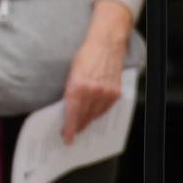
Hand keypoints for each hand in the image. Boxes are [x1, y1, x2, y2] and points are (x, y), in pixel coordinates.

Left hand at [62, 0, 134, 141]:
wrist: (106, 44)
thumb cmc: (86, 55)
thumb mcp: (71, 72)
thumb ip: (70, 90)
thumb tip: (67, 107)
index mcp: (78, 86)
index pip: (73, 113)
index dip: (70, 128)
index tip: (67, 137)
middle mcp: (93, 92)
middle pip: (84, 117)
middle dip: (77, 126)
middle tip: (71, 132)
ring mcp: (106, 93)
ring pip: (95, 115)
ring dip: (87, 121)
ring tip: (80, 125)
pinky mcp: (115, 93)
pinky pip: (105, 109)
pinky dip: (98, 113)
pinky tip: (92, 115)